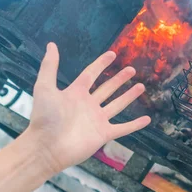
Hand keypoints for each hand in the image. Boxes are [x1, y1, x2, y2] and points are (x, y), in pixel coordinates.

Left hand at [28, 42, 149, 173]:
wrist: (47, 147)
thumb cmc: (44, 117)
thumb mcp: (45, 87)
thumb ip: (50, 67)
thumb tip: (51, 44)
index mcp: (76, 93)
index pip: (91, 74)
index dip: (101, 64)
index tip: (113, 54)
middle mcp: (88, 105)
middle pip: (107, 88)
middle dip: (119, 79)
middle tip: (132, 70)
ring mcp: (97, 120)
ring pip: (117, 105)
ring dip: (129, 96)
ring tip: (141, 87)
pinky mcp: (104, 134)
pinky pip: (123, 128)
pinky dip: (135, 125)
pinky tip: (147, 119)